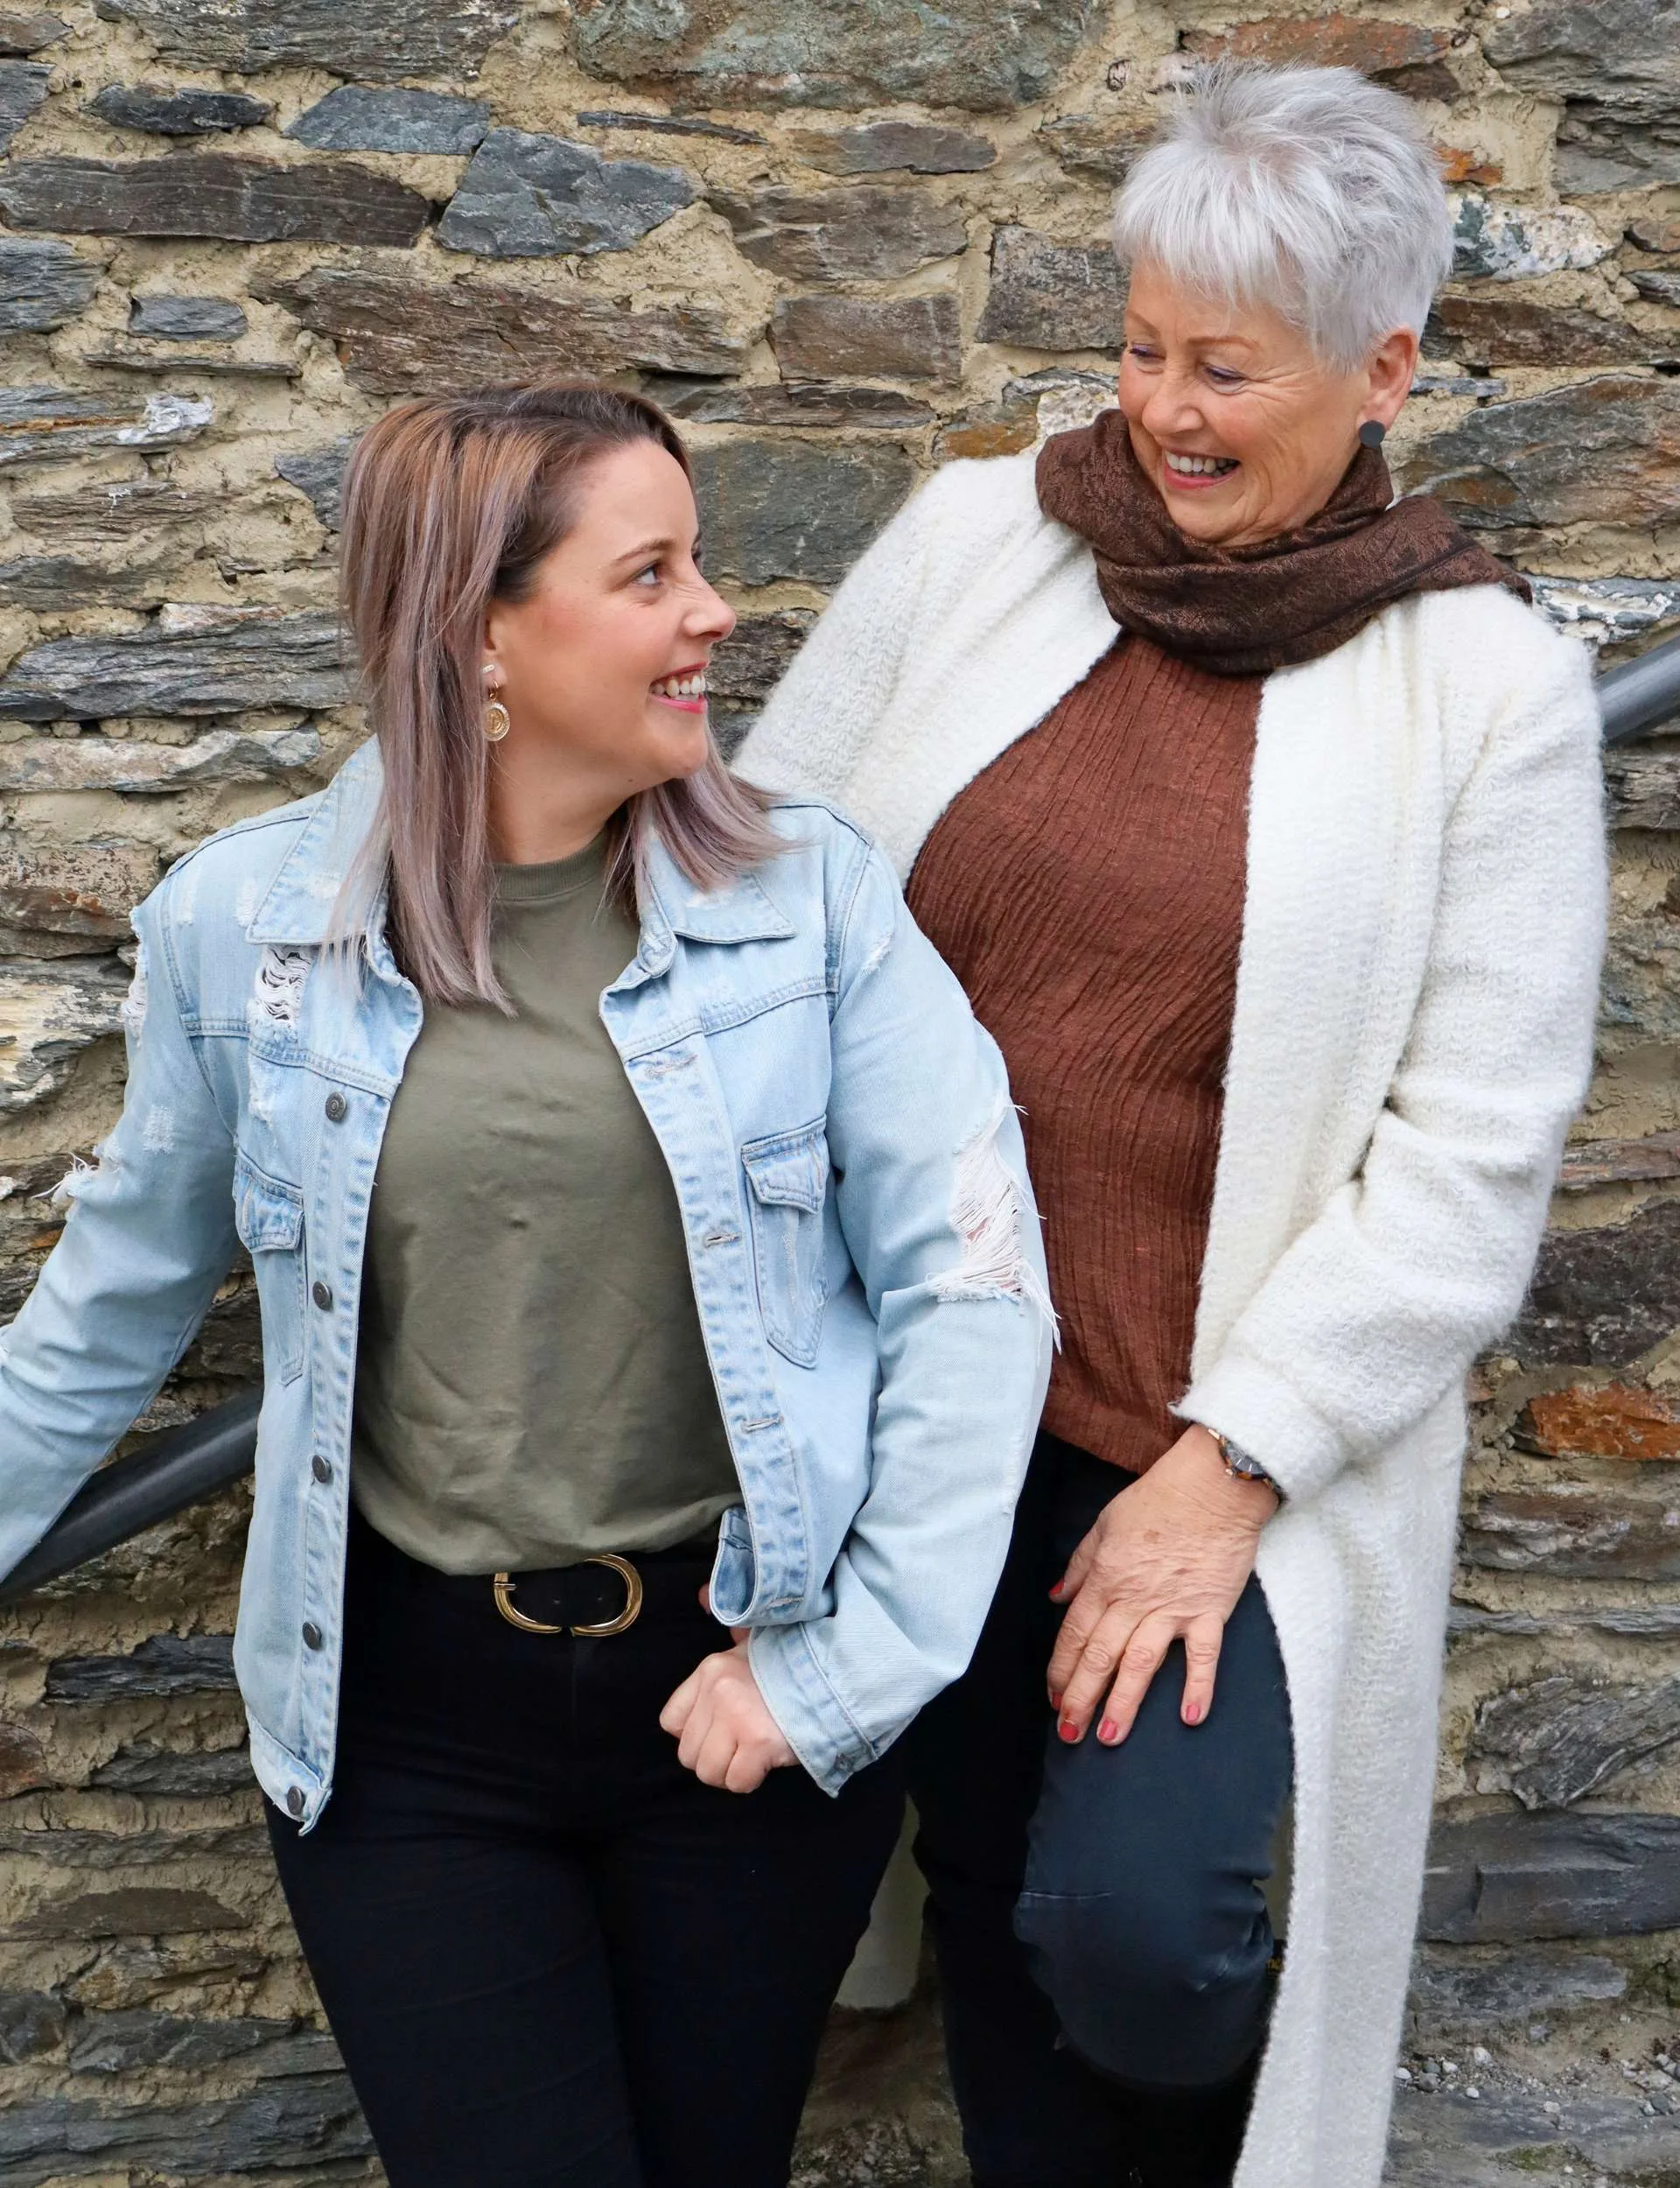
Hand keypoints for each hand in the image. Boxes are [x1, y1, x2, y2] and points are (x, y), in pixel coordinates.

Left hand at [661, 1640, 797, 1793]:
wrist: (833, 1676)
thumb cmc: (788, 1671)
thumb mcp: (747, 1657)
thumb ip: (723, 1674)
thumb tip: (711, 1681)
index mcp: (710, 1670)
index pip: (671, 1721)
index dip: (693, 1736)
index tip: (717, 1736)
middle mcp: (717, 1691)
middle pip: (688, 1753)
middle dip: (713, 1760)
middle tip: (738, 1752)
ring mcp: (736, 1716)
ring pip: (708, 1772)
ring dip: (729, 1774)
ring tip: (750, 1759)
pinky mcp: (759, 1741)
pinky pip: (737, 1781)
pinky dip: (750, 1780)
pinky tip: (765, 1763)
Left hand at [1046, 1424, 1275, 1746]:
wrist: (1211, 1486)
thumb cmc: (1156, 1500)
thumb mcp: (1104, 1524)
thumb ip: (1079, 1565)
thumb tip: (1056, 1597)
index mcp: (1106, 1579)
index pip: (1075, 1633)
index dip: (1061, 1669)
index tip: (1052, 1697)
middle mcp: (1134, 1600)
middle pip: (1101, 1655)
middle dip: (1081, 1697)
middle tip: (1069, 1734)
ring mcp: (1173, 1608)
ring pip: (1141, 1662)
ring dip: (1124, 1702)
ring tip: (1109, 1736)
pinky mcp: (1210, 1610)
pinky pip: (1204, 1655)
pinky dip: (1198, 1686)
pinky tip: (1190, 1718)